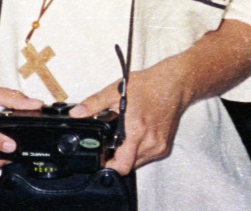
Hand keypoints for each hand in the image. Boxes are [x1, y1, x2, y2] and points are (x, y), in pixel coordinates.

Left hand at [69, 59, 190, 175]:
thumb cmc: (148, 85)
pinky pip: (148, 157)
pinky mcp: (165, 146)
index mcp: (136, 131)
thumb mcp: (116, 90)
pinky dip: (139, 151)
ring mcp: (159, 146)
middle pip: (128, 166)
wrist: (174, 84)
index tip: (101, 159)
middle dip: (117, 159)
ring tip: (124, 137)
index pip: (121, 165)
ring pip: (138, 163)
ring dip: (129, 155)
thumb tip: (76, 113)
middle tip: (110, 145)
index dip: (108, 166)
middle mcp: (149, 142)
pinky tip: (136, 136)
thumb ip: (94, 104)